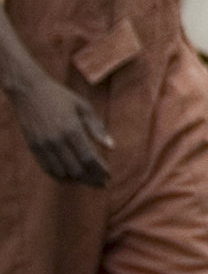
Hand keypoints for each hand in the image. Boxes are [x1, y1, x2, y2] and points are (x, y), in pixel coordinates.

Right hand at [11, 72, 112, 186]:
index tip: (109, 175)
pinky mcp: (33, 148)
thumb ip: (98, 128)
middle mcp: (56, 140)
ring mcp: (43, 145)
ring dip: (78, 180)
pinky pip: (48, 169)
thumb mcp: (84, 107)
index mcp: (72, 130)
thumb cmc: (60, 97)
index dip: (100, 170)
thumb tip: (112, 146)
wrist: (29, 91)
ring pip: (62, 173)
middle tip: (103, 182)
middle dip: (92, 179)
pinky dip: (61, 177)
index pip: (89, 158)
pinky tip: (72, 178)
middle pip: (77, 169)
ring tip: (89, 181)